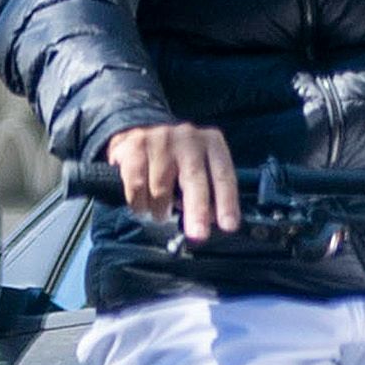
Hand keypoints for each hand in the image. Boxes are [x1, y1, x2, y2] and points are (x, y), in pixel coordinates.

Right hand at [107, 122, 239, 242]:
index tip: (228, 226)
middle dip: (197, 211)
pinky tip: (143, 206)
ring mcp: (161, 140)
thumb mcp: (201, 166)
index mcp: (212, 144)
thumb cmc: (178, 158)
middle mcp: (188, 138)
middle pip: (194, 180)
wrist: (142, 128)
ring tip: (160, 213)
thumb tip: (212, 219)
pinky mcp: (136, 147)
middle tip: (198, 235)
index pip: (223, 176)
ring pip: (161, 191)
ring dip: (160, 212)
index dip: (226, 202)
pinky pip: (137, 188)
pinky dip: (139, 205)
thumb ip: (210, 191)